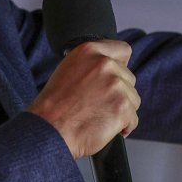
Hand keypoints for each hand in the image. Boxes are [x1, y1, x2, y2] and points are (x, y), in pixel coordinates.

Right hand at [29, 40, 140, 158]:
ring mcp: (116, 85)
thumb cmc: (53, 108)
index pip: (122, 50)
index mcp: (89, 51)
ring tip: (99, 118)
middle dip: (119, 93)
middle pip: (129, 78)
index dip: (121, 66)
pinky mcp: (123, 107)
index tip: (116, 77)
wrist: (49, 131)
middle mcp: (104, 64)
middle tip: (98, 105)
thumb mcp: (67, 71)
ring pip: (133, 99)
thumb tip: (110, 70)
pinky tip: (104, 128)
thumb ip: (91, 65)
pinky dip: (123, 127)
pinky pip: (133, 119)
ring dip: (121, 110)